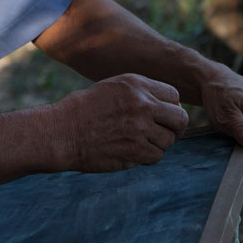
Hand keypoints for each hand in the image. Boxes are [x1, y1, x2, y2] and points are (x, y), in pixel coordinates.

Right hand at [52, 74, 189, 172]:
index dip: (171, 108)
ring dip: (158, 144)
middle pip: (180, 118)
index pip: (174, 96)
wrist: (62, 132)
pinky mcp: (134, 151)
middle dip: (175, 128)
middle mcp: (142, 105)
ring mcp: (140, 129)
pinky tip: (132, 152)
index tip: (164, 117)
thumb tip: (169, 106)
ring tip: (140, 142)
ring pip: (169, 140)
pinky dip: (147, 157)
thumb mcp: (114, 87)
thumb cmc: (86, 109)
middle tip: (166, 133)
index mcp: (137, 85)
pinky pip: (156, 156)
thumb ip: (141, 92)